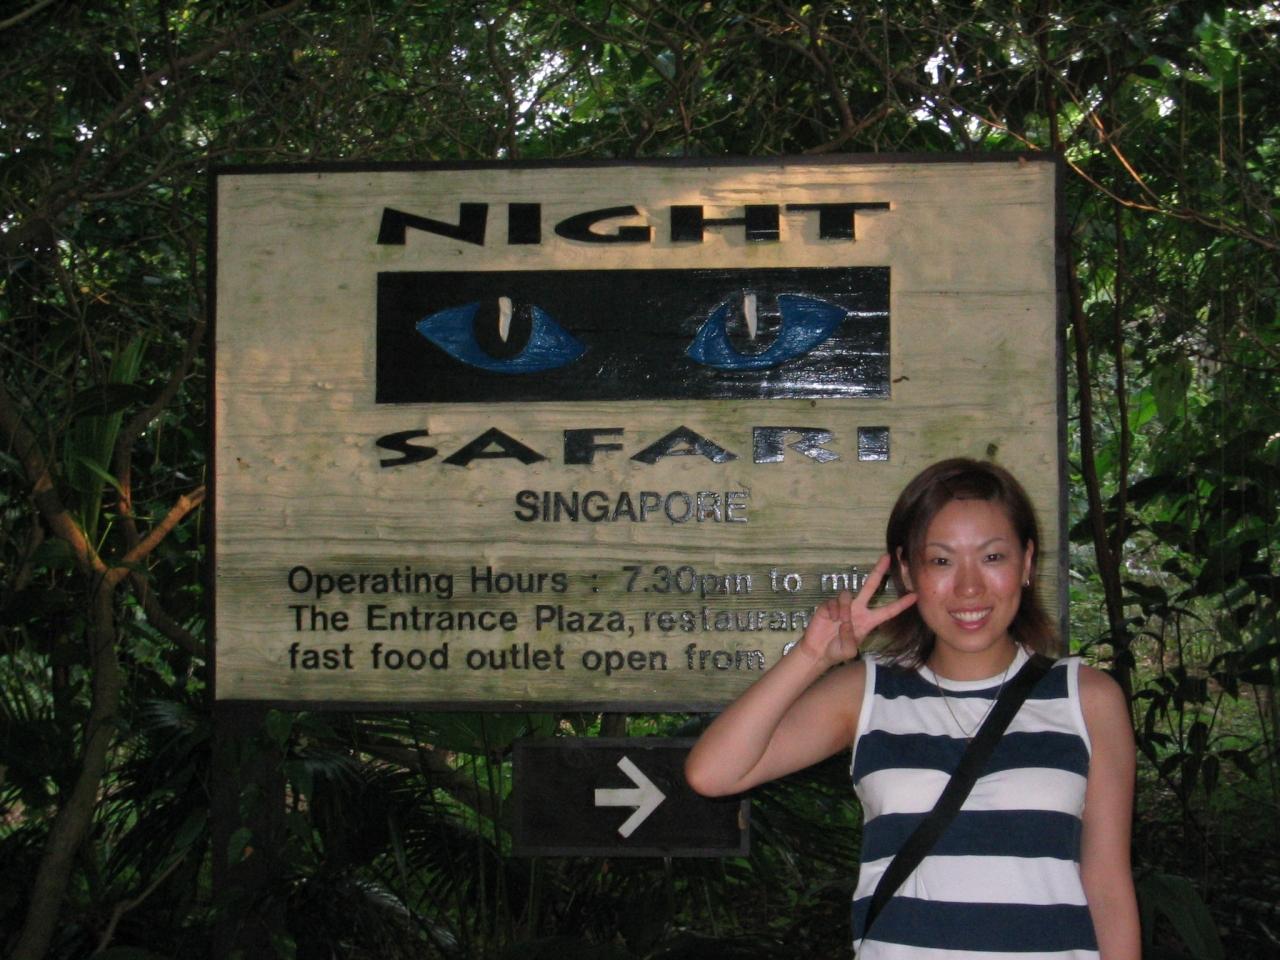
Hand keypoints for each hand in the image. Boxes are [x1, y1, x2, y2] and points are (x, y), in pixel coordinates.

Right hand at [797, 554, 916, 664]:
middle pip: (870, 586)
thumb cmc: (836, 651)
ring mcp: (844, 606)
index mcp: (868, 621)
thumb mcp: (848, 651)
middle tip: (888, 556)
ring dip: (845, 609)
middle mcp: (858, 610)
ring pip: (848, 594)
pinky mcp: (829, 605)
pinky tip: (830, 620)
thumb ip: (850, 640)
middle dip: (879, 571)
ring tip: (839, 622)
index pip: (888, 611)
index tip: (915, 595)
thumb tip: (846, 622)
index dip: (901, 604)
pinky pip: (834, 602)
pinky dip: (833, 611)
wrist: (817, 650)